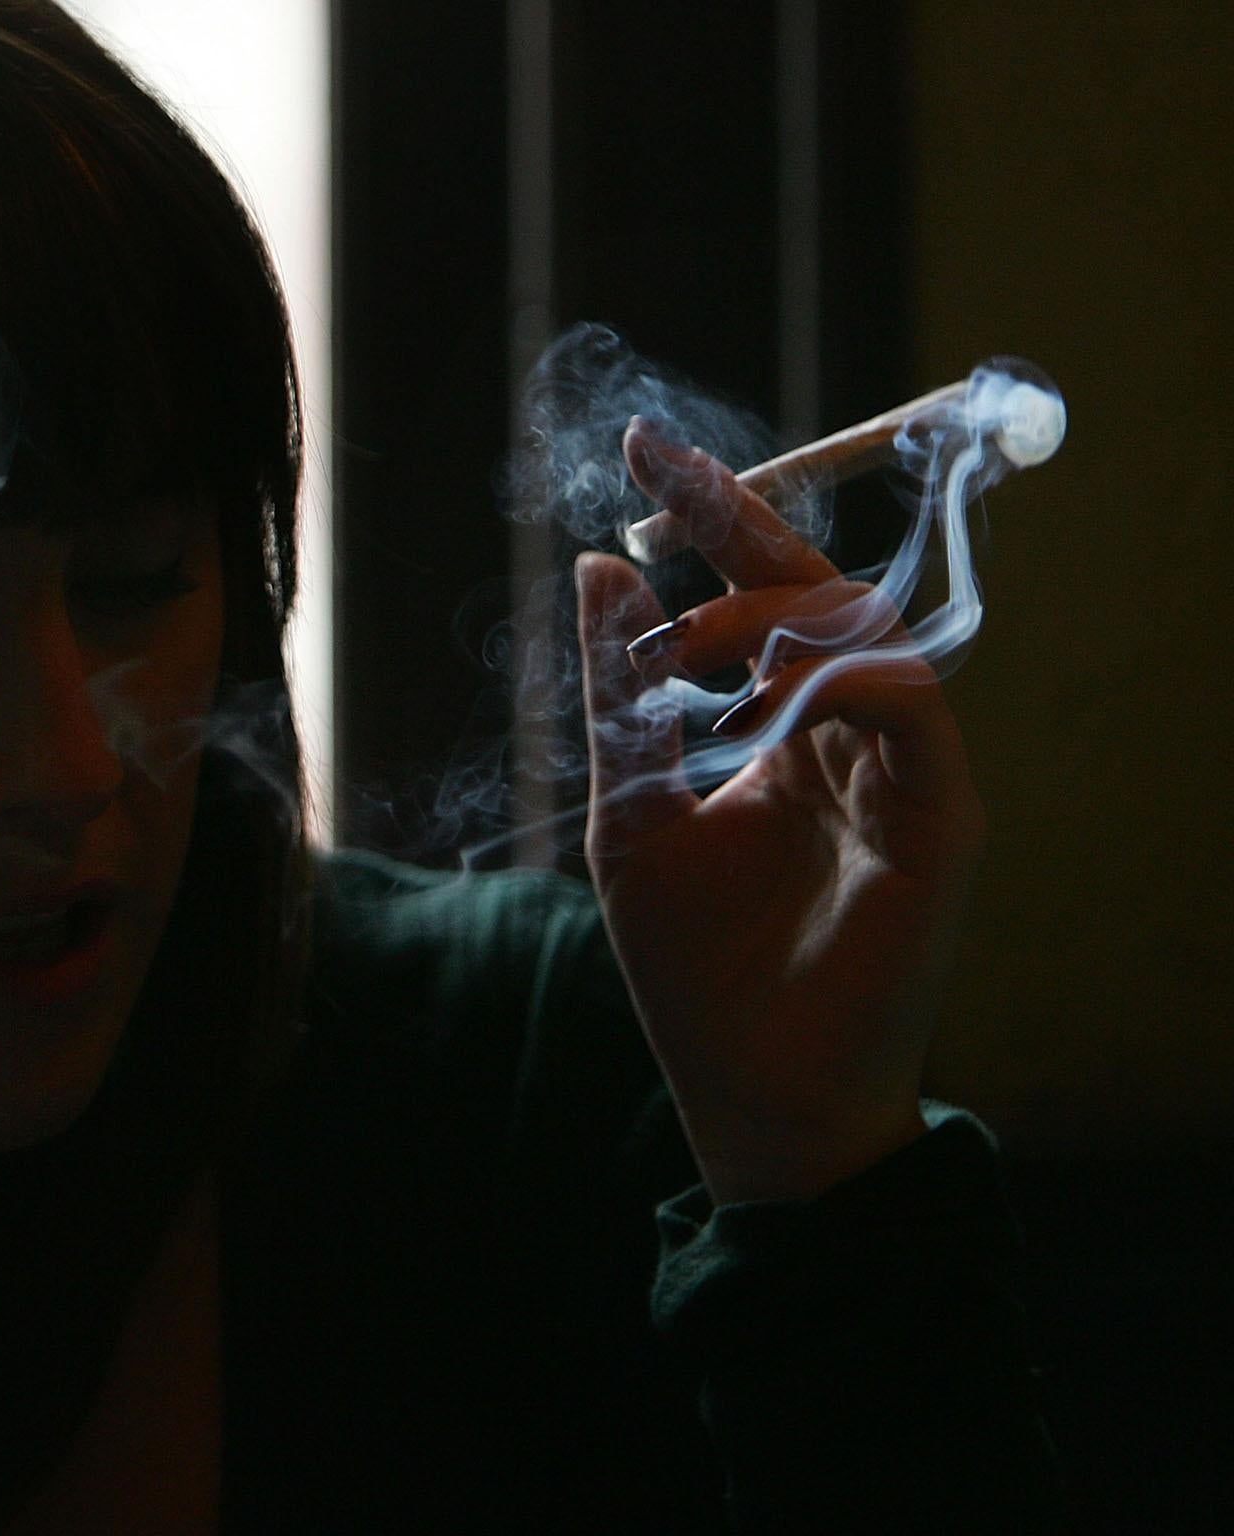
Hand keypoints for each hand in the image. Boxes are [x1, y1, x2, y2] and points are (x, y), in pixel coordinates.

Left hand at [574, 419, 986, 1202]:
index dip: (712, 519)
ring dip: (767, 615)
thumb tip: (599, 567)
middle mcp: (849, 737)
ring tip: (684, 640)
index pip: (758, 599)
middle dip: (740, 520)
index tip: (641, 449)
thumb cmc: (693, 966)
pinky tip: (764, 688)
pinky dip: (840, 678)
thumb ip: (624, 695)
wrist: (752, 1091)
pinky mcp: (943, 818)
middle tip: (659, 464)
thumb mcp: (633, 810)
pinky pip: (910, 710)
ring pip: (864, 635)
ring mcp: (902, 773)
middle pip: (818, 592)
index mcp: (782, 732)